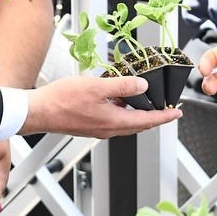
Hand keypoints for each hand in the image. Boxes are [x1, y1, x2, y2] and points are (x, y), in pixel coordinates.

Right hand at [20, 74, 180, 138]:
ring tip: (145, 102)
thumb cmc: (62, 100)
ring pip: (126, 123)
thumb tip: (143, 87)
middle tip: (166, 109)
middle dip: (155, 116)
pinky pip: (113, 121)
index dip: (165, 116)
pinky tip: (118, 101)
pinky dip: (123, 113)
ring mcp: (98, 129)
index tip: (177, 113)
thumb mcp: (97, 87)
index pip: (148, 120)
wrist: (39, 111)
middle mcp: (108, 129)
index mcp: (114, 122)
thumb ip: (123, 86)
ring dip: (138, 114)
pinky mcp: (89, 126)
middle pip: (139, 124)